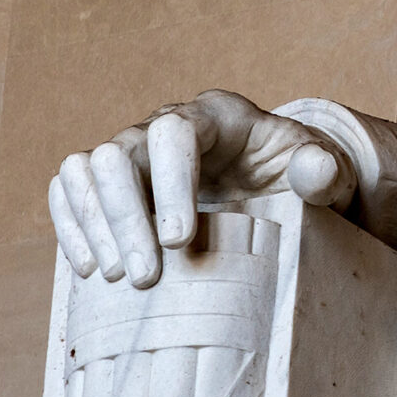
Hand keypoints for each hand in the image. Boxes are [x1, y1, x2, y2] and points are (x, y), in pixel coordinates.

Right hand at [47, 90, 355, 287]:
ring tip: (118, 279)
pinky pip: (70, 191)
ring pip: (85, 170)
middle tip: (144, 278)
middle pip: (118, 153)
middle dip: (124, 216)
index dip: (169, 183)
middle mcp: (164, 126)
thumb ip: (326, 172)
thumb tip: (314, 170)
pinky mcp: (111, 181)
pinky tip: (90, 271)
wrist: (278, 185)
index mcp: (217, 118)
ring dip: (94, 225)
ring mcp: (133, 152)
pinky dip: (72, 227)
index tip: (178, 241)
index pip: (174, 133)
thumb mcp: (327, 173)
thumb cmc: (299, 176)